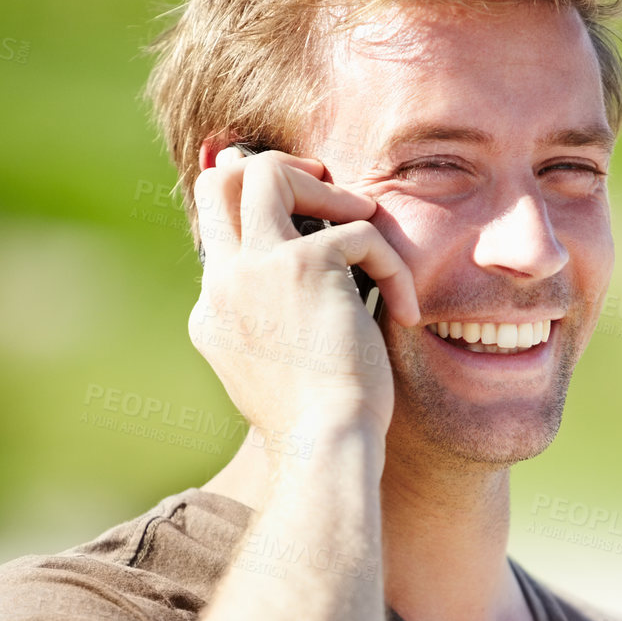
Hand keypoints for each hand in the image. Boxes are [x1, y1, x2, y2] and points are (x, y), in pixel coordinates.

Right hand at [187, 146, 418, 437]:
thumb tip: (318, 293)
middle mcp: (224, 285)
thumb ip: (285, 324)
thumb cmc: (320, 426)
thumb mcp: (286, 374)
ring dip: (325, 189)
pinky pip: (358, 231)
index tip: (310, 222)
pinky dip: (392, 266)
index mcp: (215, 313)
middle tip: (327, 191)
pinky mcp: (305, 264)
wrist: (323, 448)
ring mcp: (256, 269)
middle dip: (278, 173)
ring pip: (266, 174)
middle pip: (220, 183)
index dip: (265, 217)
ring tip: (367, 220)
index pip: (221, 234)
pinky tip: (406, 312)